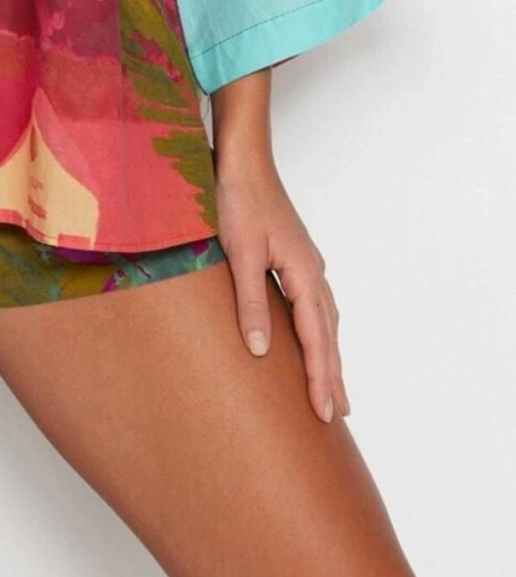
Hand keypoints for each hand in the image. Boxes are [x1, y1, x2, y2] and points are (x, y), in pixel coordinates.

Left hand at [215, 147, 348, 423]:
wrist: (244, 161)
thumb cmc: (239, 201)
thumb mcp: (239, 253)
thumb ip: (251, 302)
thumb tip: (261, 351)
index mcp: (303, 274)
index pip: (316, 338)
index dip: (320, 377)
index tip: (324, 413)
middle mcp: (313, 271)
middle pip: (328, 334)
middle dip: (332, 375)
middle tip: (337, 415)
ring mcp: (306, 263)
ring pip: (325, 320)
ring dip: (329, 355)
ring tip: (333, 387)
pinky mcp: (295, 257)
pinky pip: (314, 305)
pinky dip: (319, 330)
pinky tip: (313, 338)